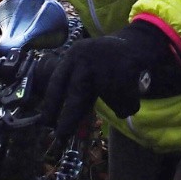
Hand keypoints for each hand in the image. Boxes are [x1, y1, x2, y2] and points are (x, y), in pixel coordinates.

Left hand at [42, 22, 174, 140]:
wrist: (135, 44)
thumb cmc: (104, 62)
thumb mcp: (83, 67)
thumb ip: (74, 87)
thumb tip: (60, 121)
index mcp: (73, 57)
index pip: (57, 83)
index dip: (50, 105)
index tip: (45, 123)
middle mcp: (87, 59)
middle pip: (77, 96)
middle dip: (68, 118)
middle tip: (61, 136)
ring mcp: (108, 64)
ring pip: (109, 100)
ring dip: (117, 104)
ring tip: (122, 95)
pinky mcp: (128, 71)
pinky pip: (126, 101)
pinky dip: (129, 104)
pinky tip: (133, 92)